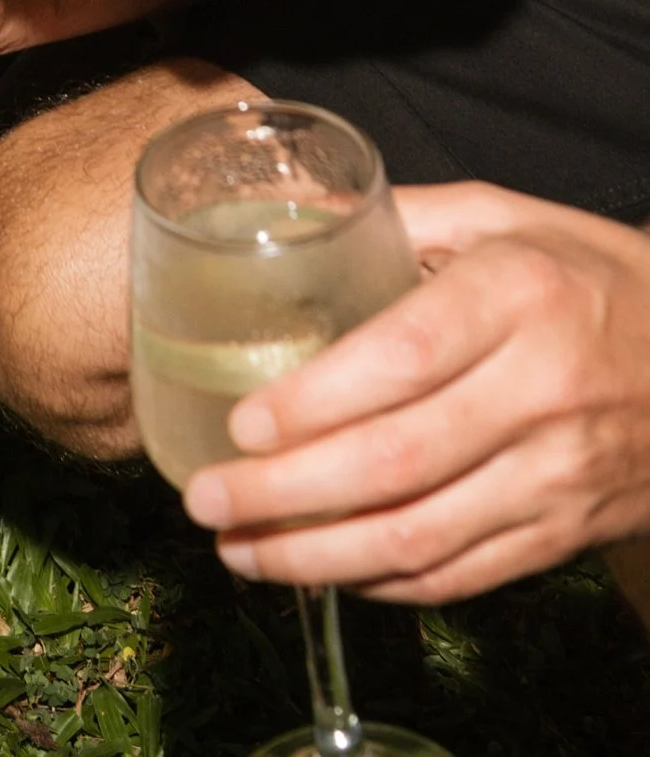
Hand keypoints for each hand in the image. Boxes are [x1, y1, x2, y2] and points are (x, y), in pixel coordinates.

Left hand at [182, 184, 649, 603]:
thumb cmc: (586, 272)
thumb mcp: (504, 216)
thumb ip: (403, 216)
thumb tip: (292, 209)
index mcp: (516, 296)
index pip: (400, 358)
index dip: (313, 402)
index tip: (240, 425)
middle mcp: (539, 393)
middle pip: (397, 461)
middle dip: (288, 494)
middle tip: (207, 502)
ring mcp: (557, 475)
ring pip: (422, 535)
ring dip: (319, 556)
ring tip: (239, 551)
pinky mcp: (565, 534)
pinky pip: (463, 575)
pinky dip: (384, 583)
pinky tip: (324, 570)